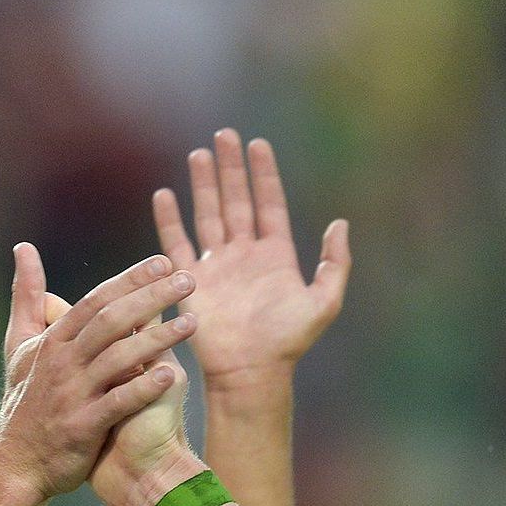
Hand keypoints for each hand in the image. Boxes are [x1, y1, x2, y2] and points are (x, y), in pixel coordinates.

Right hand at [0, 247, 195, 501]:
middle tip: (189, 280)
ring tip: (193, 322)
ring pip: (118, 358)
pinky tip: (172, 375)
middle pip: (111, 321)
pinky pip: (117, 403)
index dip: (130, 279)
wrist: (15, 462)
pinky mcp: (82, 426)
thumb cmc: (25, 400)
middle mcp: (63, 362)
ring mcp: (72, 394)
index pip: (97, 300)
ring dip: (158, 338)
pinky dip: (143, 388)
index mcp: (54, 340)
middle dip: (151, 297)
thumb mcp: (19, 344)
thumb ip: (27, 297)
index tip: (164, 262)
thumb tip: (24, 249)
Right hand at [154, 130, 348, 390]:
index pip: (268, 204)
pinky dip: (169, 220)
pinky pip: (177, 244)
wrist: (249, 370)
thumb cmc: (288, 342)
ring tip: (199, 154)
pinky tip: (165, 194)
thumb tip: (340, 223)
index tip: (257, 143)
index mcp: (275, 255)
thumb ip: (335, 263)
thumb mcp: (324, 302)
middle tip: (224, 135)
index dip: (263, 174)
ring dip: (203, 185)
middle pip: (236, 200)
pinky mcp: (191, 281)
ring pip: (208, 214)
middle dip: (231, 168)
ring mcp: (216, 266)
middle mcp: (244, 255)